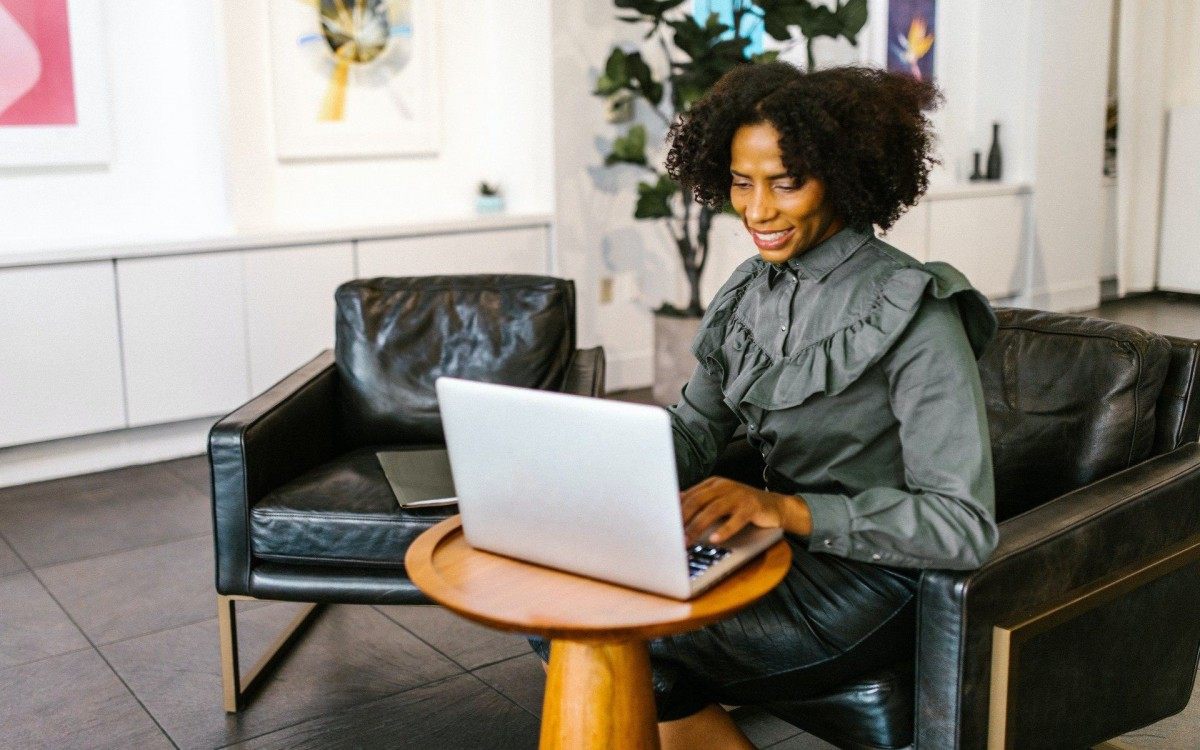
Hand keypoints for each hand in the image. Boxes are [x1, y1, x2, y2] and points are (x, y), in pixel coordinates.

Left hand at [680, 477, 799, 544]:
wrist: (775, 506)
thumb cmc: (743, 505)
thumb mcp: (720, 500)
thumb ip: (701, 502)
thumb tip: (675, 505)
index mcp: (714, 484)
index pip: (690, 495)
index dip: (676, 510)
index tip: (665, 524)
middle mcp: (725, 486)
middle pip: (698, 501)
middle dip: (684, 519)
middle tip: (673, 535)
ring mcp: (739, 495)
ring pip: (714, 510)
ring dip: (698, 526)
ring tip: (688, 540)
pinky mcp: (752, 507)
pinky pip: (736, 520)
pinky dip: (724, 530)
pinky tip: (715, 539)